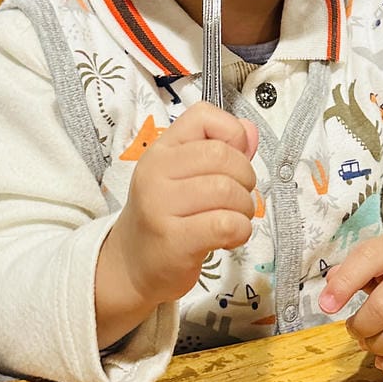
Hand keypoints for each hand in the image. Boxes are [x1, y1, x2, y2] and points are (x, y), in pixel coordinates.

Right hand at [96, 102, 257, 342]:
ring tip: (233, 219)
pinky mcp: (173, 239)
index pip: (204, 116)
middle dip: (246, 178)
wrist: (132, 265)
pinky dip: (240, 231)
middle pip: (223, 156)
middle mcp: (155, 172)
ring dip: (244, 209)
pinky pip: (225, 224)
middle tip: (238, 198)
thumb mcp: (185, 176)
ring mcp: (160, 205)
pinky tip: (229, 238)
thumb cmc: (166, 216)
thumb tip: (250, 131)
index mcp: (161, 149)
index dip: (232, 134)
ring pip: (228, 191)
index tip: (233, 161)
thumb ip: (220, 149)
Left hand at [318, 224, 382, 379]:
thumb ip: (350, 271)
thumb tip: (330, 290)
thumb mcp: (378, 257)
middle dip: (359, 328)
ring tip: (372, 341)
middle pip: (382, 310)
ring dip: (375, 348)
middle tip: (356, 329)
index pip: (367, 260)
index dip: (342, 286)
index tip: (326, 306)